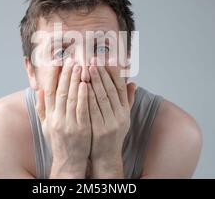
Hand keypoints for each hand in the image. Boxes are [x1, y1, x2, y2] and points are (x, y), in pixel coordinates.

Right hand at [36, 58, 91, 177]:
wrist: (68, 161)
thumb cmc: (59, 140)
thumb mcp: (47, 124)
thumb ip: (43, 107)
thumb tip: (38, 90)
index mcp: (50, 115)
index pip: (50, 92)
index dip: (53, 76)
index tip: (58, 62)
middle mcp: (57, 118)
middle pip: (61, 92)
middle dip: (66, 74)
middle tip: (72, 59)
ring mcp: (68, 124)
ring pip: (71, 98)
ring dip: (75, 81)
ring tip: (80, 66)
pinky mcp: (81, 129)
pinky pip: (82, 110)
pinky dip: (83, 96)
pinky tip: (86, 84)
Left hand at [87, 61, 136, 177]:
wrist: (106, 156)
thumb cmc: (112, 134)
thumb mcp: (123, 117)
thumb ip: (127, 99)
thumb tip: (133, 82)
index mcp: (124, 110)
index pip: (120, 87)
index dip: (114, 73)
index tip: (107, 59)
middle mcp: (120, 115)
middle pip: (111, 90)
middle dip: (102, 73)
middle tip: (93, 60)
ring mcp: (110, 123)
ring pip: (102, 98)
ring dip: (94, 81)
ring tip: (87, 68)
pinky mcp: (100, 130)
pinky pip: (93, 110)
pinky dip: (88, 97)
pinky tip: (82, 86)